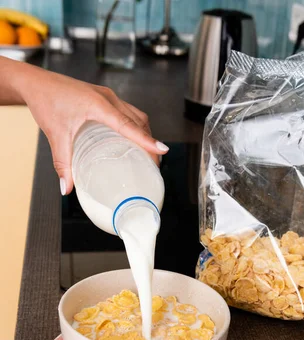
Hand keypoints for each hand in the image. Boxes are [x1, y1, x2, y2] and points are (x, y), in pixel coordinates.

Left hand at [0, 57, 167, 193]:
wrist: (36, 82)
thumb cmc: (45, 101)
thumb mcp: (55, 135)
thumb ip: (62, 163)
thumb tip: (67, 189)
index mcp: (98, 105)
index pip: (128, 125)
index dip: (146, 139)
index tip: (162, 149)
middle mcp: (107, 98)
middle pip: (138, 120)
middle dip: (150, 141)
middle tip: (155, 163)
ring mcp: (107, 96)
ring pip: (135, 115)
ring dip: (144, 132)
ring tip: (148, 154)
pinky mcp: (104, 97)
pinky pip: (127, 112)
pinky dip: (135, 126)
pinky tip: (132, 139)